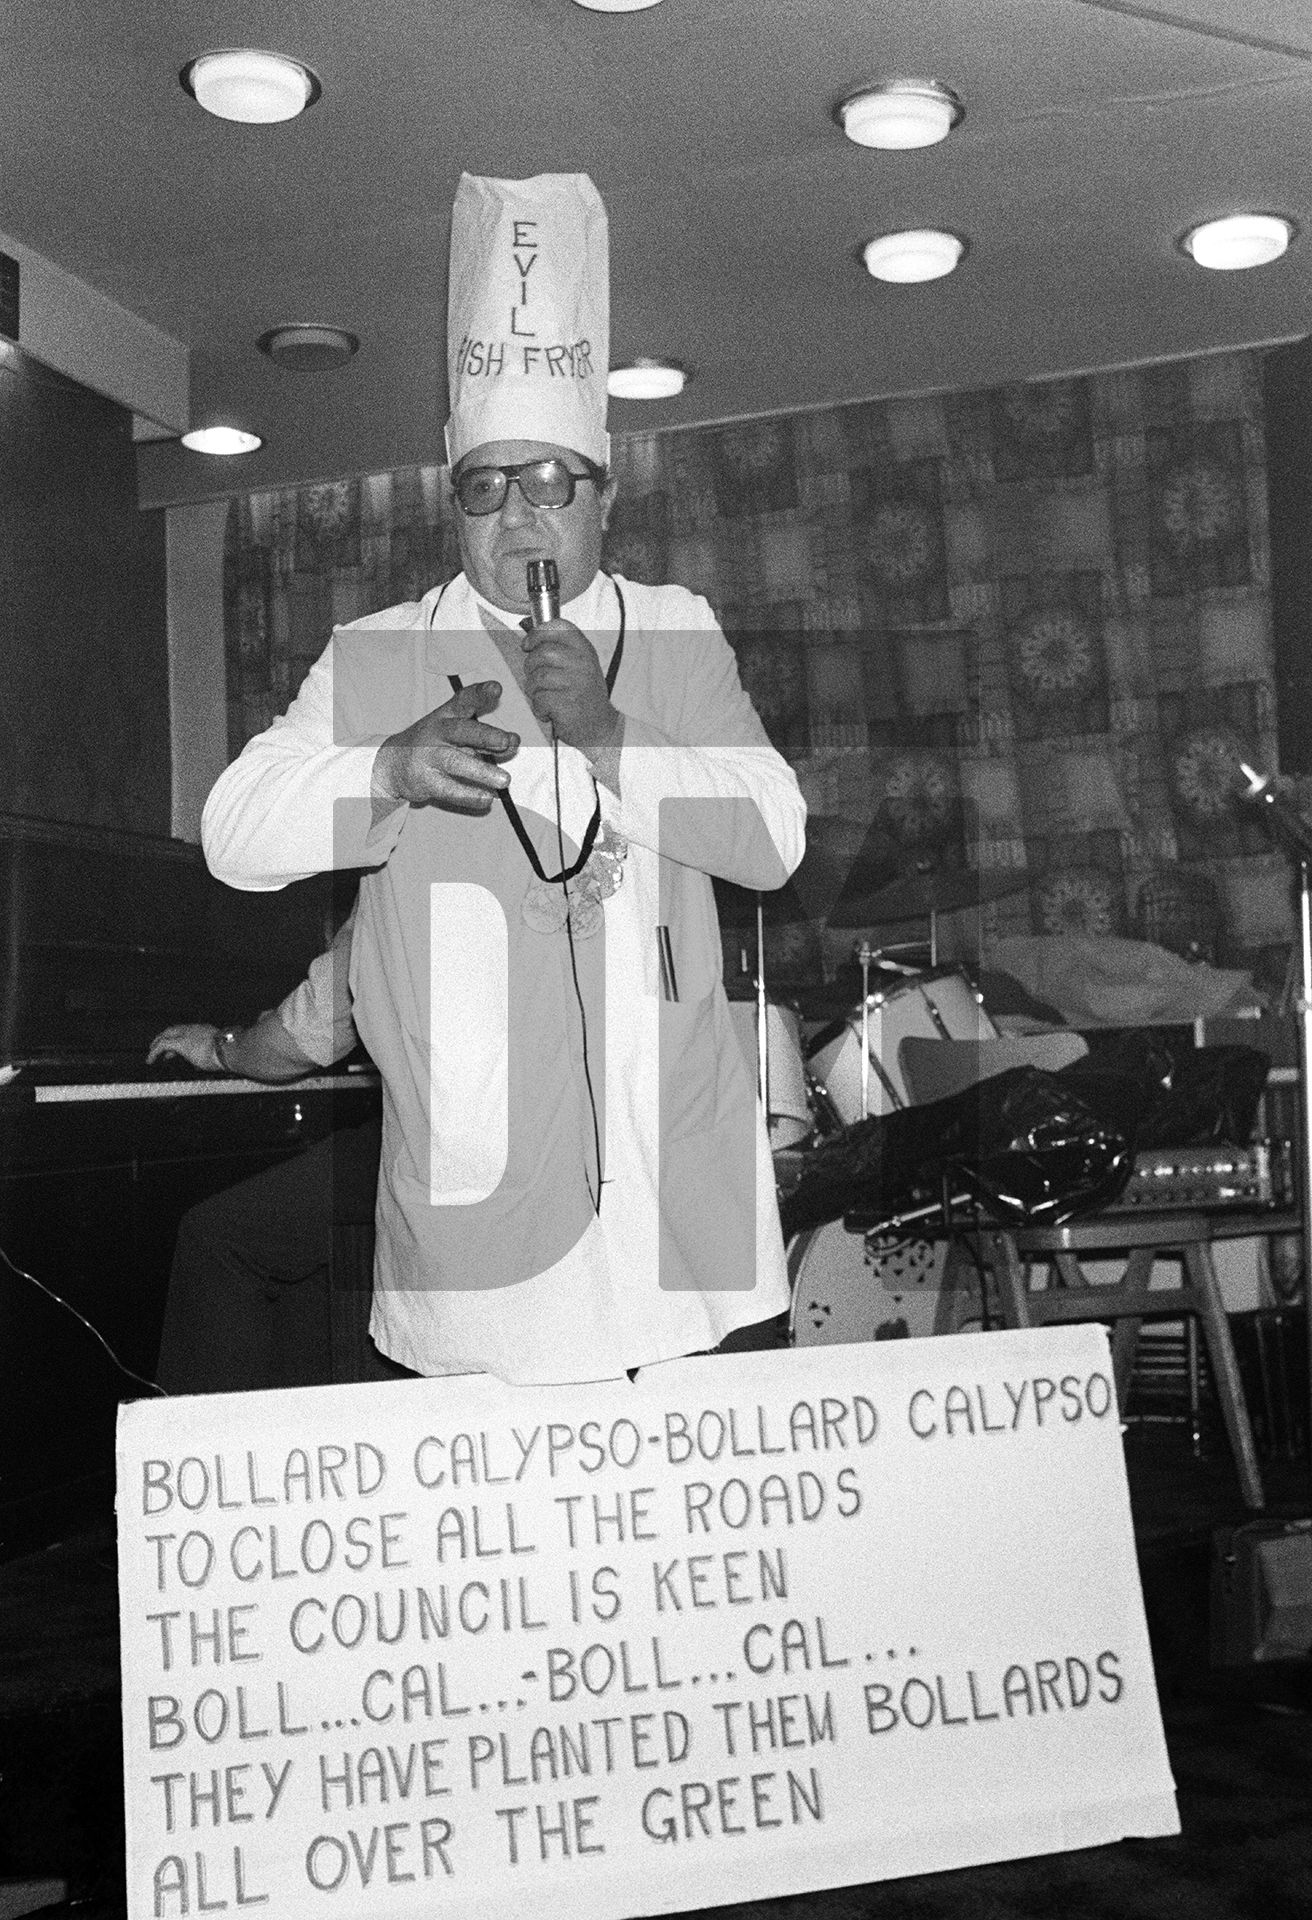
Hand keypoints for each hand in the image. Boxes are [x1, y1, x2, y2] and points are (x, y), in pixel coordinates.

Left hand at [147, 1023, 223, 1070]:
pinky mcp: (179, 1043)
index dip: (179, 1038)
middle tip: (157, 1048)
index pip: (187, 1032)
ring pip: (166, 1035)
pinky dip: (154, 1052)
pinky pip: (162, 1045)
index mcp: (206, 1030)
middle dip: (165, 1038)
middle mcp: (195, 1029)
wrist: (230, 1049)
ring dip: (158, 1044)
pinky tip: (150, 1060)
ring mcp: (187, 1034)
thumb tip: (206, 1064)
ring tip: (152, 1054)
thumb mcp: (220, 1053)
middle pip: (174, 1030)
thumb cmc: (230, 1053)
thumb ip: (211, 1056)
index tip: (176, 1048)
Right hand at [373, 682, 518, 813]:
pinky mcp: (425, 781)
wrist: (393, 764)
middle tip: (507, 741)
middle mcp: (437, 733)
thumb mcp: (456, 734)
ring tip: (505, 780)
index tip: (496, 688)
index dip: (479, 694)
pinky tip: (486, 799)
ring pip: (454, 762)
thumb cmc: (434, 745)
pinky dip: (468, 796)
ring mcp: (428, 757)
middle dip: (484, 735)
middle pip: (459, 731)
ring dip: (481, 771)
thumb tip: (514, 742)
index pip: (463, 700)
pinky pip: (448, 790)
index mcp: (446, 716)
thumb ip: (486, 739)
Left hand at [521, 619, 619, 760]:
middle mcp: (582, 663)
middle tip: (538, 679)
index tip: (528, 645)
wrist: (600, 727)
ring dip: (534, 689)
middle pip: (542, 652)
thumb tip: (529, 634)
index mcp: (584, 649)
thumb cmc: (584, 695)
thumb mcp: (579, 664)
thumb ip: (559, 648)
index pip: (557, 627)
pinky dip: (539, 707)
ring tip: (544, 697)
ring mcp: (576, 683)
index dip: (537, 634)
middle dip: (531, 667)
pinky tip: (549, 711)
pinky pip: (539, 698)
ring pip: (537, 677)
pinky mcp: (567, 703)